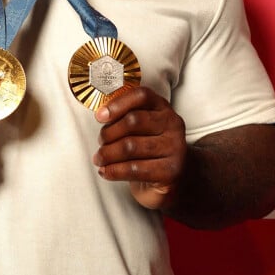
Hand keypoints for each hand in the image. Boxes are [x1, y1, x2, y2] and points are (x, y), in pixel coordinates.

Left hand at [92, 86, 185, 209]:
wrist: (173, 179)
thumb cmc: (149, 149)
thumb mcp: (140, 128)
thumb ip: (125, 117)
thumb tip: (102, 116)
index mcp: (163, 108)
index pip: (142, 96)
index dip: (118, 103)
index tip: (100, 116)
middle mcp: (172, 124)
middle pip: (133, 121)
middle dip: (109, 133)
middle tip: (100, 142)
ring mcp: (174, 148)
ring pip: (130, 146)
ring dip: (107, 154)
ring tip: (100, 159)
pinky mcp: (170, 172)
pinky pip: (134, 169)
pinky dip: (114, 171)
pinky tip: (106, 171)